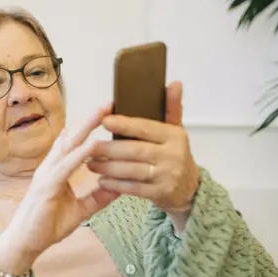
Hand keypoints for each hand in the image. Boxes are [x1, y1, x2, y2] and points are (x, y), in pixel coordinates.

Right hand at [0, 104, 120, 273]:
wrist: (25, 244)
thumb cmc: (45, 227)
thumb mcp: (79, 211)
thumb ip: (97, 198)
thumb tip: (118, 187)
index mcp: (56, 171)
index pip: (74, 145)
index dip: (90, 129)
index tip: (109, 115)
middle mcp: (50, 168)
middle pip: (72, 138)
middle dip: (91, 120)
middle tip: (109, 102)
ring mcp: (47, 175)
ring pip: (69, 146)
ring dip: (87, 128)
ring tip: (105, 113)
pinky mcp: (47, 187)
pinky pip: (66, 166)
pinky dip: (80, 154)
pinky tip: (94, 144)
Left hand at [87, 81, 199, 213]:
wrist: (189, 189)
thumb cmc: (174, 156)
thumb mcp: (176, 131)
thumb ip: (171, 108)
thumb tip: (174, 83)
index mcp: (174, 136)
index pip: (145, 128)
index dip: (124, 124)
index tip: (103, 120)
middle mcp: (173, 155)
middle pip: (134, 150)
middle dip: (109, 149)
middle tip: (88, 147)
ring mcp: (167, 176)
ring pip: (131, 170)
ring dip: (107, 167)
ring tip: (90, 163)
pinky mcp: (160, 193)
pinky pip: (132, 188)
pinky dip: (115, 184)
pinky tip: (101, 180)